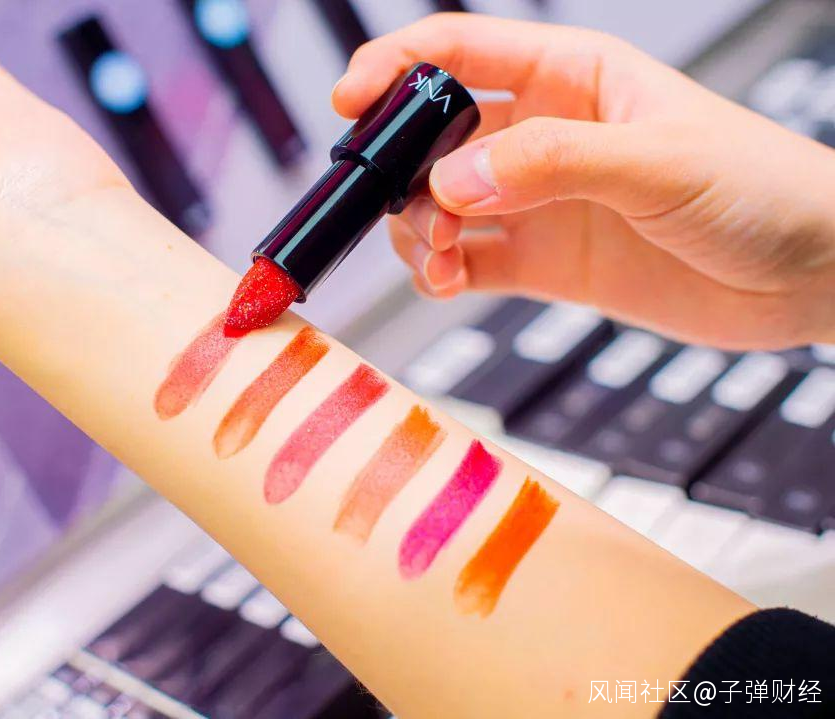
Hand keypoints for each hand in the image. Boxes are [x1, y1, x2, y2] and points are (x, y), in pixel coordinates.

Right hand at [333, 14, 834, 348]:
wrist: (810, 277)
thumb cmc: (763, 189)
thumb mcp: (659, 161)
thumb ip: (551, 164)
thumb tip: (452, 182)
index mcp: (570, 78)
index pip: (459, 54)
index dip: (396, 68)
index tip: (352, 101)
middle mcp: (541, 136)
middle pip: (431, 137)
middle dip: (400, 170)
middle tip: (410, 208)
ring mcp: (536, 201)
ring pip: (436, 206)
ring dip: (417, 231)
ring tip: (441, 257)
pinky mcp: (542, 261)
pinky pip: (465, 261)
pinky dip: (440, 273)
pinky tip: (449, 281)